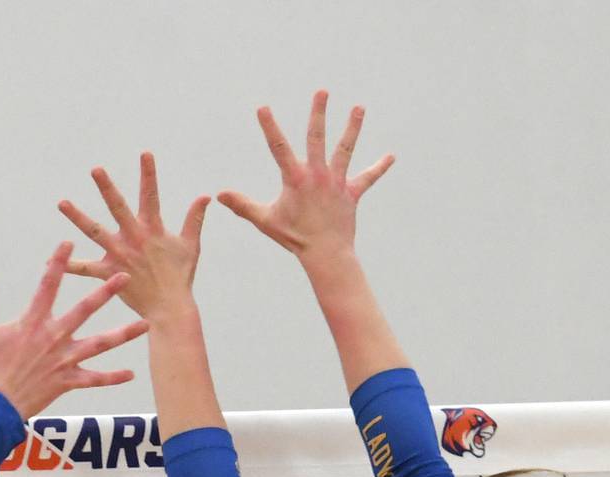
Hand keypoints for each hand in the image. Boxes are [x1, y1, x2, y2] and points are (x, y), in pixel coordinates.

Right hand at [0, 243, 147, 420]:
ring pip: (99, 344)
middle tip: (125, 277)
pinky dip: (112, 378)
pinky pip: (94, 379)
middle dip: (105, 292)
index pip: (47, 285)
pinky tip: (131, 374)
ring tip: (145, 325)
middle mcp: (54, 338)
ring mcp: (63, 360)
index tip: (68, 244)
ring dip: (123, 334)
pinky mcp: (67, 381)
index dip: (57, 263)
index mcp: (33, 322)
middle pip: (84, 310)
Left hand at [58, 155, 209, 323]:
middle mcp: (134, 238)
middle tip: (95, 169)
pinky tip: (49, 260)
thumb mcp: (190, 246)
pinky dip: (69, 264)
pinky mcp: (109, 273)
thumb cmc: (180, 277)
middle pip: (118, 207)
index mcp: (153, 229)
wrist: (169, 308)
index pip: (151, 195)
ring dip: (78, 217)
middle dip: (107, 187)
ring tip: (62, 203)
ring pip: (95, 231)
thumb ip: (193, 219)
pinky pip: (85, 268)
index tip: (145, 153)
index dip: (148, 174)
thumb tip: (205, 196)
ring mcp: (119, 254)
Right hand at [217, 89, 393, 263]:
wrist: (324, 252)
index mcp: (295, 179)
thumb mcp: (265, 220)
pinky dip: (378, 168)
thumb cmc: (293, 237)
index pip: (278, 147)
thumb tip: (219, 196)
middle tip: (321, 92)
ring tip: (358, 108)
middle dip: (318, 113)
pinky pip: (367, 178)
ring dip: (352, 127)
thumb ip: (242, 205)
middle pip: (317, 138)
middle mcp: (317, 174)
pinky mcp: (352, 192)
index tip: (263, 108)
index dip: (269, 127)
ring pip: (345, 149)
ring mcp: (337, 181)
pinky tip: (390, 157)